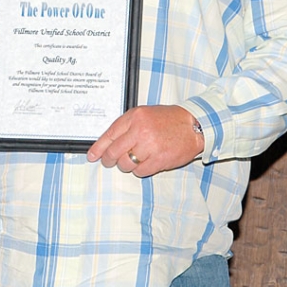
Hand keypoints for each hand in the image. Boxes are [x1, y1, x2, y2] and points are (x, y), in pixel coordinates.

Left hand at [87, 104, 204, 177]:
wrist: (194, 126)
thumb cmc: (168, 120)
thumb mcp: (144, 115)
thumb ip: (126, 126)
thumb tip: (108, 143)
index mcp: (134, 117)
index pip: (109, 135)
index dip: (98, 148)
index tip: (92, 156)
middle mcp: (140, 130)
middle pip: (114, 152)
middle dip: (109, 160)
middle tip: (109, 162)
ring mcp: (150, 146)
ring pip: (125, 164)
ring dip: (126, 165)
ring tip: (134, 159)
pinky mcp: (159, 160)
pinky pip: (140, 171)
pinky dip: (140, 170)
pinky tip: (146, 163)